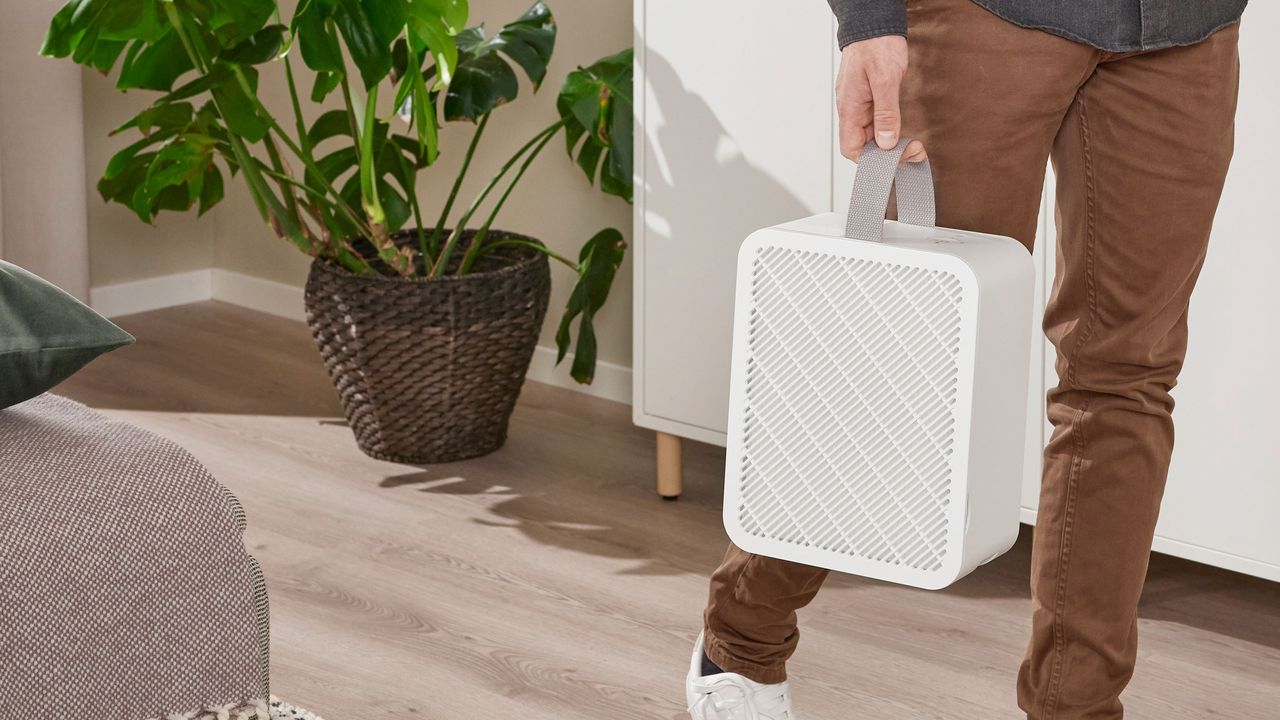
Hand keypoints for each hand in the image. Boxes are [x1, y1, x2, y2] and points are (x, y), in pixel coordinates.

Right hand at [836, 36, 925, 162]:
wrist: (873, 23)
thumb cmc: (875, 45)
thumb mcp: (885, 79)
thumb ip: (886, 113)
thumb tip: (886, 141)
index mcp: (849, 107)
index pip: (852, 148)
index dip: (872, 160)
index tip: (895, 158)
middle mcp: (851, 109)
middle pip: (863, 145)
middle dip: (887, 154)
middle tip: (913, 150)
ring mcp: (859, 104)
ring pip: (871, 135)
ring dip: (890, 143)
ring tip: (912, 144)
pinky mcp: (867, 98)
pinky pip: (875, 122)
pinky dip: (889, 131)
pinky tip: (901, 131)